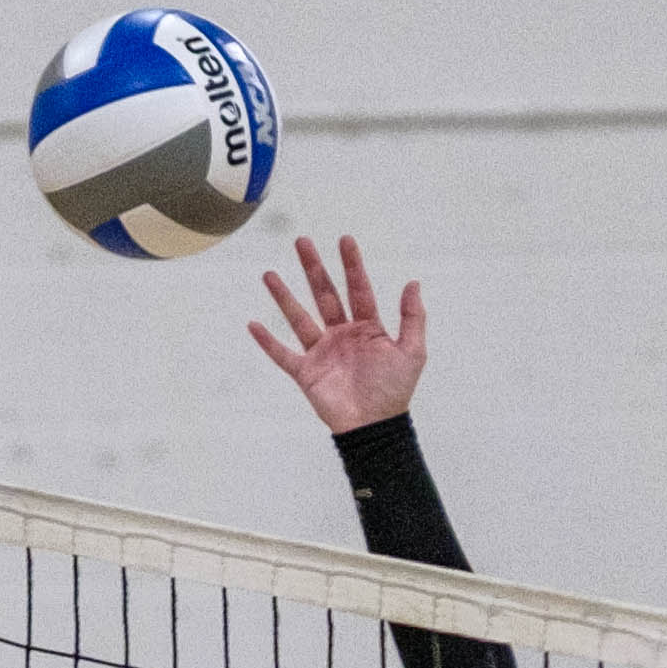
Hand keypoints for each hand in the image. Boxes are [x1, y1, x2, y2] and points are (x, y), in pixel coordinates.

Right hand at [248, 234, 427, 431]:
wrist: (374, 427)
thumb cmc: (394, 392)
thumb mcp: (412, 352)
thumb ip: (412, 317)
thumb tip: (413, 282)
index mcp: (367, 328)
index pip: (358, 289)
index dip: (352, 265)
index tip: (344, 240)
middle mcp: (341, 335)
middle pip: (324, 294)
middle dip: (313, 268)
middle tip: (302, 242)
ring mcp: (322, 352)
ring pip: (299, 318)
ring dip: (284, 296)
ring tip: (269, 274)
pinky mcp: (306, 372)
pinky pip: (283, 354)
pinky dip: (267, 342)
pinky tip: (253, 324)